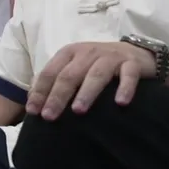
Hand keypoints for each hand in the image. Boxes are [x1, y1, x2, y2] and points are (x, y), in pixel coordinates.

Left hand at [26, 41, 156, 119]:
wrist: (136, 52)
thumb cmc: (98, 64)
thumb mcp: (73, 66)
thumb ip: (54, 79)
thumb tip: (32, 99)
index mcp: (69, 53)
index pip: (50, 72)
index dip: (40, 91)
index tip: (33, 111)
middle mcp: (87, 52)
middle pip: (69, 75)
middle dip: (58, 96)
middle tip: (49, 116)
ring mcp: (110, 57)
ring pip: (96, 75)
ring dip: (86, 93)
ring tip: (78, 110)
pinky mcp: (132, 63)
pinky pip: (128, 76)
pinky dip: (125, 88)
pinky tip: (120, 103)